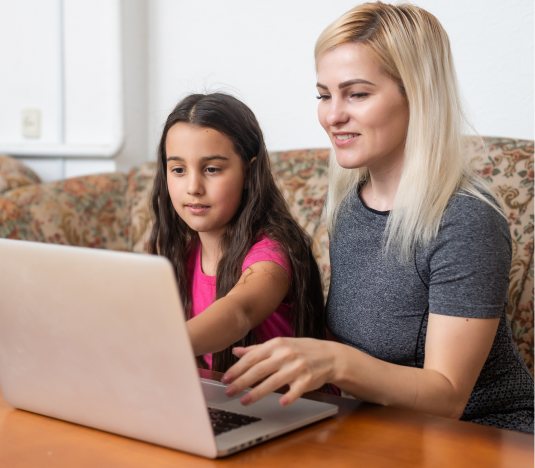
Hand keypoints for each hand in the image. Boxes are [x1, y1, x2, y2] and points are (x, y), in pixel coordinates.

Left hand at [221, 337, 336, 406]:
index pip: (252, 357)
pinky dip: (289, 396)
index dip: (237, 368)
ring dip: (257, 392)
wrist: (330, 356)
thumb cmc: (301, 350)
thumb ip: (257, 349)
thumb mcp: (279, 345)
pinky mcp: (308, 379)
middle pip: (259, 369)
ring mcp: (297, 367)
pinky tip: (281, 403)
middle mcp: (285, 355)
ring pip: (274, 381)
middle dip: (242, 381)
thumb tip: (236, 351)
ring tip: (244, 401)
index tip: (225, 378)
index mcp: (276, 345)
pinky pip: (297, 389)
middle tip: (229, 391)